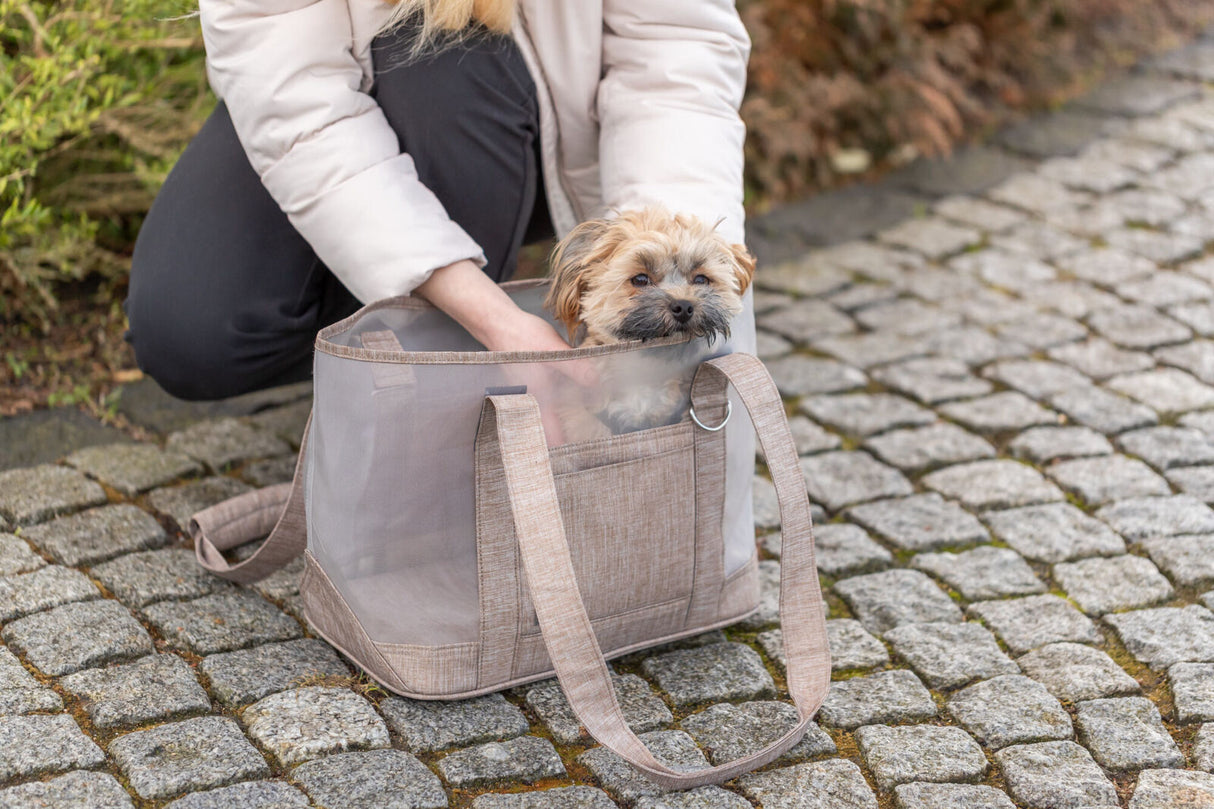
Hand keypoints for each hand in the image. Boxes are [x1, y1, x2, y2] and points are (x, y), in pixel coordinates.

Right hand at [414, 259, 597, 442]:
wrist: (499, 323)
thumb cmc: (522, 337)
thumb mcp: (553, 351)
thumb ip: (576, 368)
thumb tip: (596, 384)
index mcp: (538, 398)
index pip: (551, 434)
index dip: (564, 447)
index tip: (578, 457)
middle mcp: (531, 399)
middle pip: (548, 429)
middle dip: (564, 437)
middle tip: (587, 442)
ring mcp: (529, 392)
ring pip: (546, 415)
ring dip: (561, 420)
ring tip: (584, 420)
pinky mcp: (530, 382)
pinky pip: (545, 401)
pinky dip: (557, 404)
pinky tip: (571, 394)